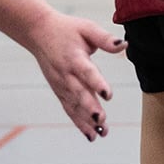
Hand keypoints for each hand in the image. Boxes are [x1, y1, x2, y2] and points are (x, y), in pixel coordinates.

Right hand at [26, 12, 123, 139]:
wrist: (39, 32)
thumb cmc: (67, 29)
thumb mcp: (87, 28)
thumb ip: (105, 39)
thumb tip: (124, 44)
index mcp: (74, 58)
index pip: (87, 72)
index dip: (97, 84)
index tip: (107, 95)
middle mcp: (66, 74)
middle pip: (79, 94)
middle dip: (90, 109)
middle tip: (102, 121)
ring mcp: (61, 85)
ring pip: (74, 106)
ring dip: (86, 121)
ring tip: (100, 134)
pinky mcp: (59, 91)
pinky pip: (69, 109)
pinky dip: (78, 123)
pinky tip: (90, 135)